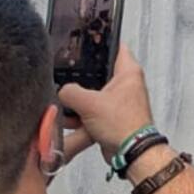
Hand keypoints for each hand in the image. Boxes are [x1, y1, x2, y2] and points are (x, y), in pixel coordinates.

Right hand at [55, 44, 155, 162]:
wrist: (130, 152)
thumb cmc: (122, 124)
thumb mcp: (89, 103)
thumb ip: (70, 92)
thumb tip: (62, 92)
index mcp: (127, 72)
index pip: (115, 47)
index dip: (99, 42)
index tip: (84, 40)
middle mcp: (125, 84)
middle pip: (97, 73)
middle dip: (80, 79)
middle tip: (65, 78)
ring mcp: (118, 101)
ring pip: (92, 94)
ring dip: (78, 102)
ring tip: (66, 105)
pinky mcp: (111, 117)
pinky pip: (92, 112)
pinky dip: (81, 116)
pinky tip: (70, 120)